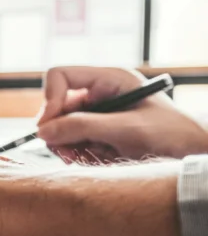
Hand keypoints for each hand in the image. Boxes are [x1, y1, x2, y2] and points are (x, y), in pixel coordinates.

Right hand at [37, 67, 207, 162]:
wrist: (192, 155)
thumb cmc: (172, 135)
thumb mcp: (127, 129)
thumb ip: (84, 127)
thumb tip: (43, 132)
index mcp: (109, 79)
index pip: (60, 76)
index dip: (51, 99)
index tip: (50, 127)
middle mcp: (100, 93)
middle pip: (57, 105)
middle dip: (58, 130)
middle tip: (67, 153)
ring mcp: (99, 114)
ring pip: (61, 126)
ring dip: (67, 145)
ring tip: (84, 158)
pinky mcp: (99, 133)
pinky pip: (72, 141)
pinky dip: (77, 153)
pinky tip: (94, 159)